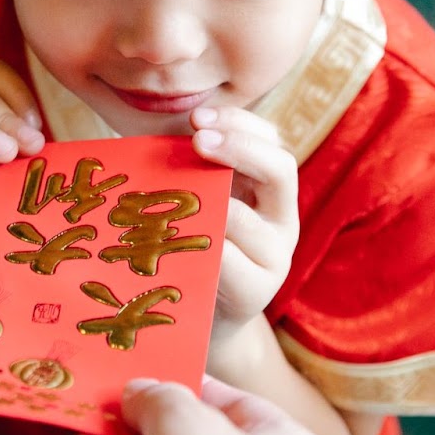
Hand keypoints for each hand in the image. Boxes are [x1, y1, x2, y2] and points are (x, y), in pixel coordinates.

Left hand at [188, 106, 298, 345]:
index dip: (239, 122)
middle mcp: (282, 218)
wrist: (203, 315)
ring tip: (175, 194)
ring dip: (208, 201)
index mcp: (270, 187)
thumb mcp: (199, 198)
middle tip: (197, 139)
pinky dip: (201, 245)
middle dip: (238, 147)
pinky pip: (229, 263)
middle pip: (280, 169)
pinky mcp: (255, 292)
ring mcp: (275, 257)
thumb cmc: (193, 244)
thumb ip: (190, 167)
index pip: (271, 140)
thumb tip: (152, 134)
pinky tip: (173, 239)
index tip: (198, 119)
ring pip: (246, 219)